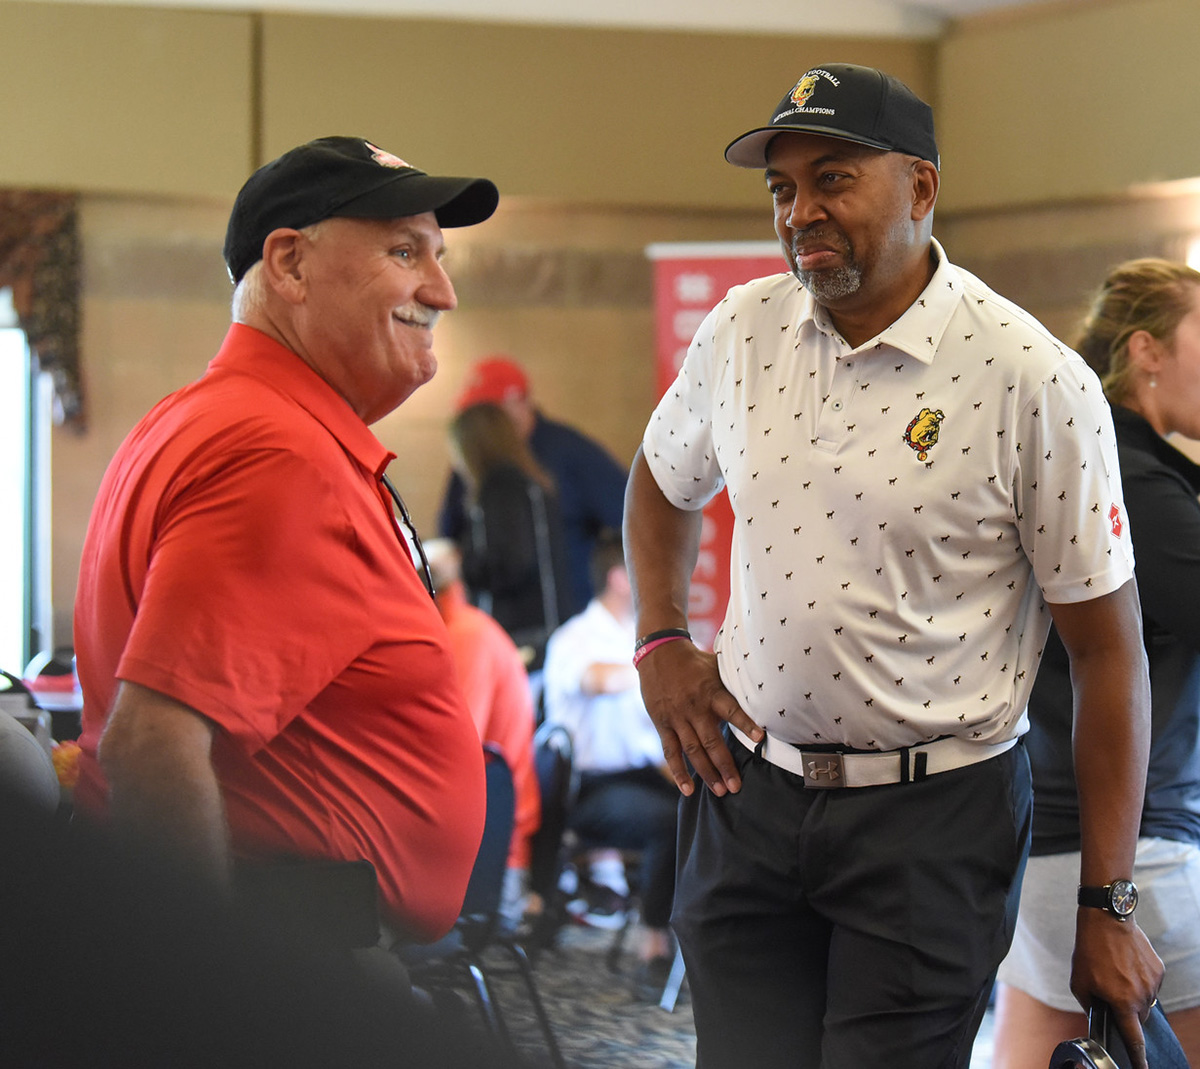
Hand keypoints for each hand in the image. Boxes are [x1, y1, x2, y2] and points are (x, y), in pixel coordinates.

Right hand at [635, 639, 762, 796]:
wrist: (658, 653)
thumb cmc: (694, 661)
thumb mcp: (716, 666)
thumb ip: (733, 682)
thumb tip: (763, 687)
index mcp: (711, 692)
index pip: (731, 710)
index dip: (745, 724)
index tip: (760, 738)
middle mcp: (694, 707)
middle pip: (711, 741)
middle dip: (725, 766)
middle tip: (736, 787)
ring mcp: (677, 717)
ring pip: (693, 751)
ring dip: (706, 773)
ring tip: (720, 791)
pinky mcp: (663, 723)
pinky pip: (670, 751)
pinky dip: (678, 771)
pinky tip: (687, 789)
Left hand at [1070, 909, 1163, 1068]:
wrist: (1107, 919)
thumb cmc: (1089, 951)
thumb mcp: (1080, 982)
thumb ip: (1091, 1006)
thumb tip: (1099, 1018)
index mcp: (1123, 1002)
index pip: (1134, 1039)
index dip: (1138, 1057)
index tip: (1142, 1068)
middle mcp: (1142, 996)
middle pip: (1138, 1018)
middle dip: (1126, 1012)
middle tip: (1111, 992)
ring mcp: (1153, 983)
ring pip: (1145, 1000)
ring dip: (1133, 994)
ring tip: (1116, 973)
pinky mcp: (1158, 970)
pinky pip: (1150, 984)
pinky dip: (1139, 980)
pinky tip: (1126, 965)